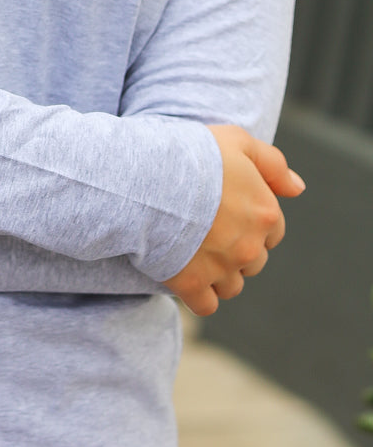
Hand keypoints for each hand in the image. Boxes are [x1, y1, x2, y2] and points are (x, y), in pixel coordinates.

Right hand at [165, 124, 304, 316]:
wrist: (148, 179)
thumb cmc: (192, 155)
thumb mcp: (237, 141)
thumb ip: (272, 164)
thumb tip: (298, 189)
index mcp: (265, 214)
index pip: (273, 232)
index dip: (252, 223)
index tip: (228, 212)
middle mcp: (250, 247)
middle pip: (254, 262)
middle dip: (237, 250)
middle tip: (208, 230)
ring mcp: (222, 269)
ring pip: (232, 286)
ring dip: (219, 275)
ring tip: (194, 252)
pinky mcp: (192, 285)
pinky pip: (206, 305)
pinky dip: (198, 295)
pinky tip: (184, 275)